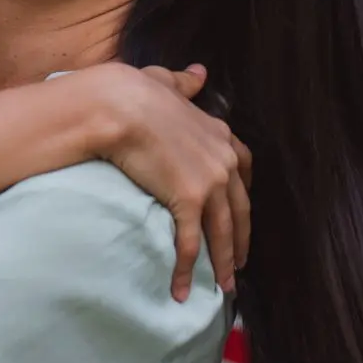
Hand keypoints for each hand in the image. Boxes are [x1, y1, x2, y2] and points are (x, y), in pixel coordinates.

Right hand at [80, 62, 250, 300]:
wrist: (117, 105)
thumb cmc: (135, 90)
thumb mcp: (167, 82)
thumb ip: (185, 83)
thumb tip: (199, 73)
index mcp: (221, 134)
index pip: (244, 170)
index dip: (243, 196)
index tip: (240, 215)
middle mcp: (223, 160)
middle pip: (240, 210)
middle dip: (240, 240)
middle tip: (238, 264)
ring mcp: (209, 182)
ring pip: (222, 233)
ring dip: (223, 263)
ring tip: (223, 287)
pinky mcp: (188, 200)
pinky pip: (192, 244)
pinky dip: (189, 270)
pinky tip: (182, 290)